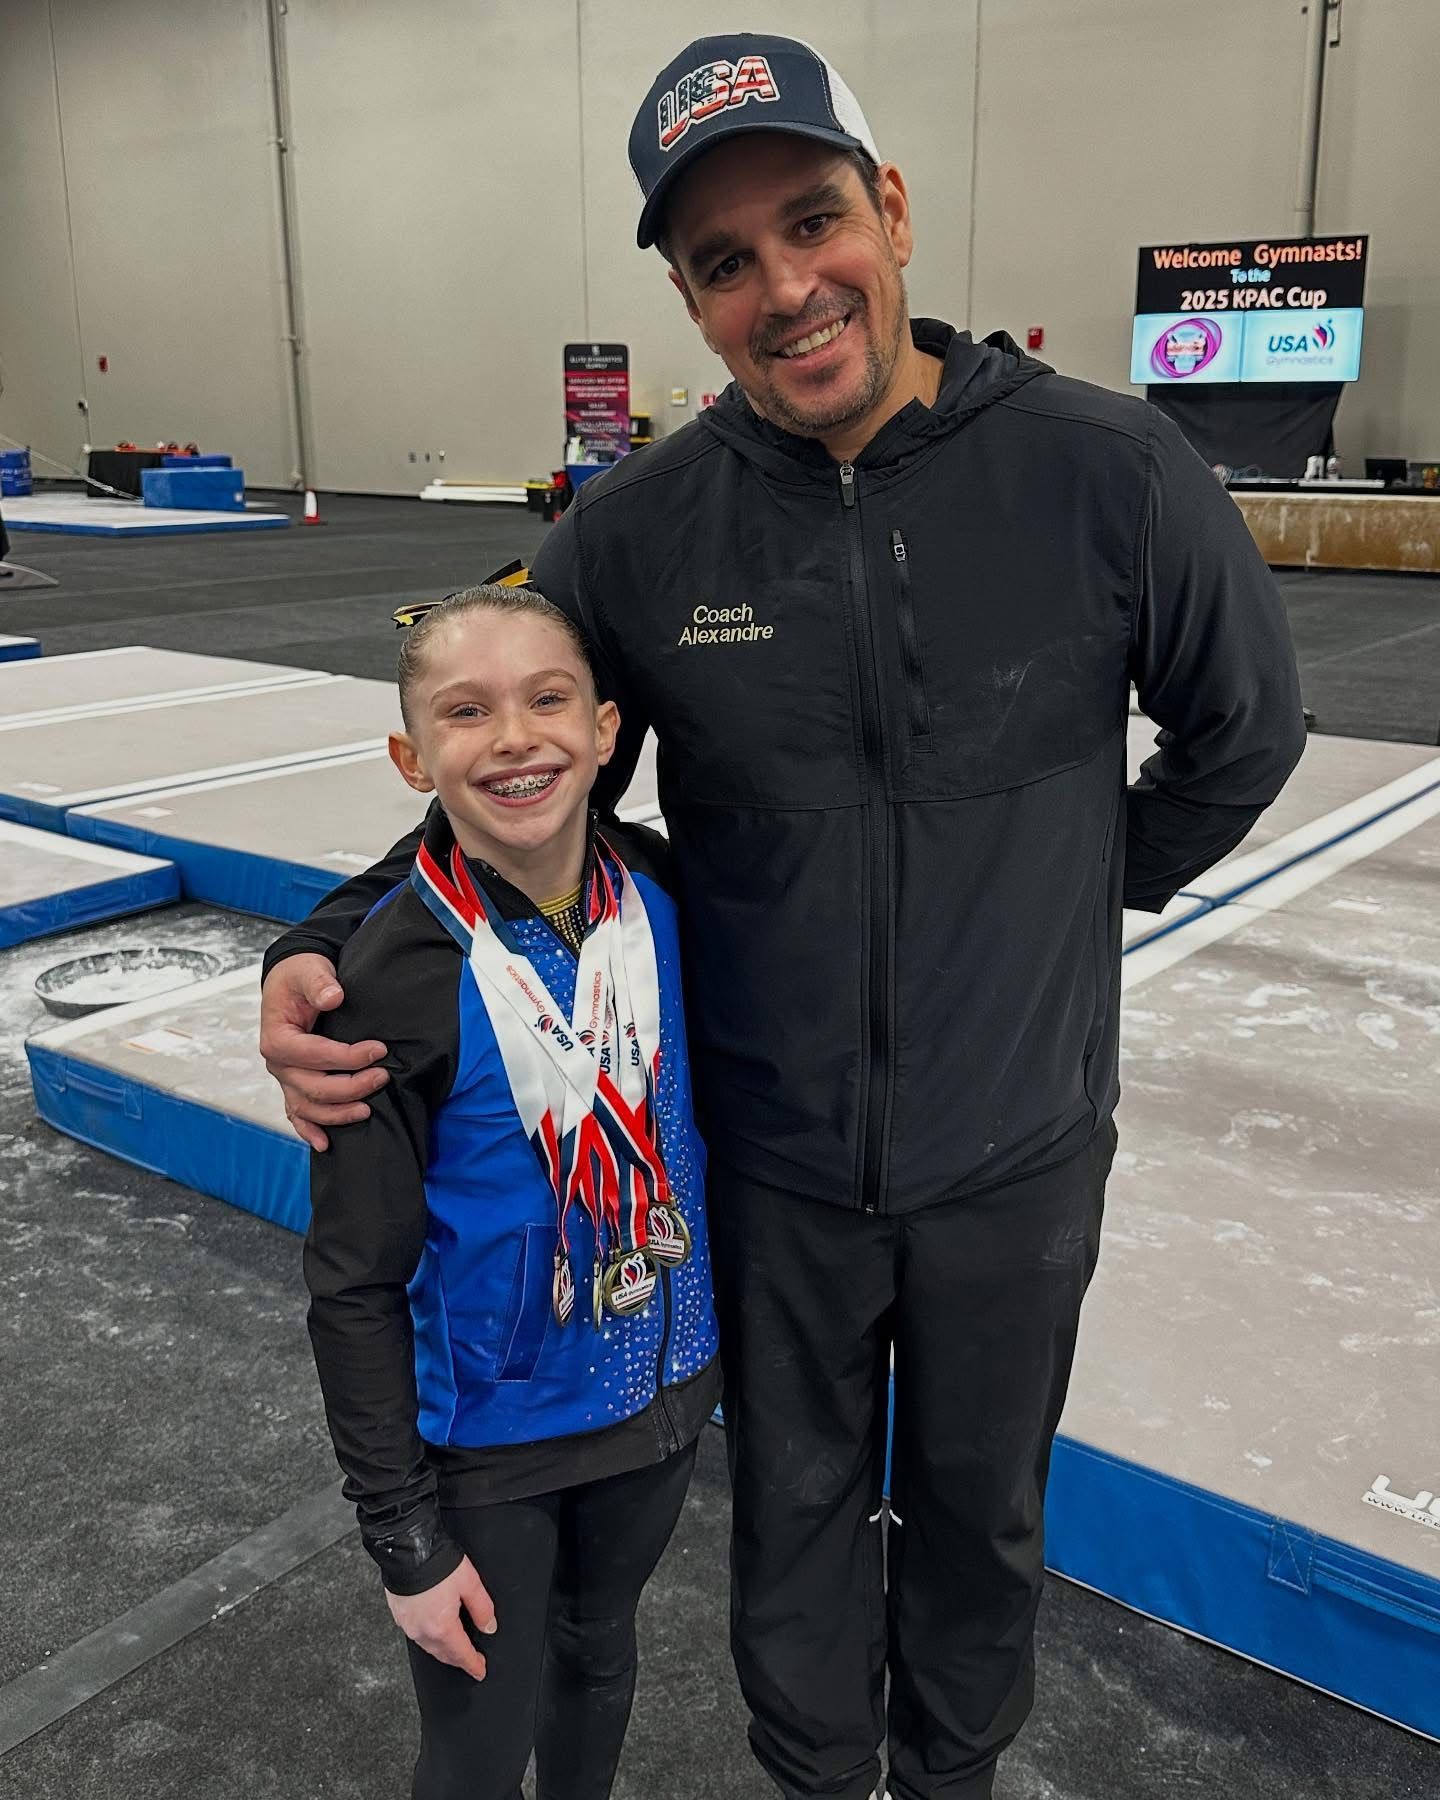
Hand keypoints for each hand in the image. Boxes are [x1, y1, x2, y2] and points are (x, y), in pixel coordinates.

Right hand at [259, 953, 388, 1150]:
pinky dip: (309, 1130)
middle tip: (383, 1077)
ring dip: (338, 1114)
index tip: (380, 1050)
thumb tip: (333, 997)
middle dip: (351, 1087)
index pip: (314, 1055)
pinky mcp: (293, 1085)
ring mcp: (285, 1079)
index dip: (348, 1057)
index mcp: (277, 1038)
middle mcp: (278, 1065)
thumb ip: (319, 982)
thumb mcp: (309, 969)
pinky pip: (298, 1114)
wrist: (292, 982)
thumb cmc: (301, 976)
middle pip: (314, 1088)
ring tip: (367, 1110)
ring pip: (308, 1108)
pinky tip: (325, 1144)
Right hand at [386, 1556, 496, 1679]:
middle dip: (458, 1660)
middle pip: (444, 1654)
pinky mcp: (399, 1615)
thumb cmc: (437, 1563)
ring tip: (454, 1649)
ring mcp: (408, 1625)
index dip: (473, 1664)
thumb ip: (482, 1608)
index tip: (480, 1671)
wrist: (407, 1549)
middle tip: (470, 1661)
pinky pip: (417, 1635)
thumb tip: (489, 1627)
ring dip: (443, 1651)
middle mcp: (422, 1632)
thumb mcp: (470, 1583)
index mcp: (442, 1627)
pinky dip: (429, 1638)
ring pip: (429, 1647)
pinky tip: (434, 1631)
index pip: (461, 1654)